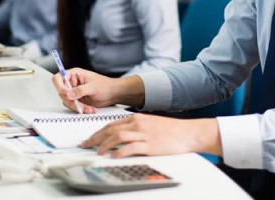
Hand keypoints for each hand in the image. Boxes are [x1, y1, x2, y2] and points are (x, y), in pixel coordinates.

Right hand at [51, 68, 121, 113]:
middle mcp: (72, 83)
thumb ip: (80, 90)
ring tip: (89, 107)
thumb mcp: (93, 86)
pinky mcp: (77, 100)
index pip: (59, 77)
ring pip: (67, 101)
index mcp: (75, 74)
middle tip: (81, 104)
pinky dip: (81, 109)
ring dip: (77, 106)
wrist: (113, 94)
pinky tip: (90, 108)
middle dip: (72, 101)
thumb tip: (69, 94)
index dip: (59, 86)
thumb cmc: (106, 85)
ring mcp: (74, 92)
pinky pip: (73, 106)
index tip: (66, 93)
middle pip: (62, 92)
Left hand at [82, 114, 221, 157]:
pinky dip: (120, 151)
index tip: (90, 139)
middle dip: (95, 138)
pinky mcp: (150, 145)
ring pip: (117, 136)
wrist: (188, 133)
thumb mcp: (152, 124)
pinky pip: (131, 147)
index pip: (112, 124)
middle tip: (86, 145)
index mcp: (137, 119)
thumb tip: (123, 134)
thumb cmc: (172, 130)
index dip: (98, 131)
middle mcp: (138, 124)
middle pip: (111, 129)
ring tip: (97, 152)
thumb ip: (138, 127)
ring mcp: (144, 134)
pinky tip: (113, 156)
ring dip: (104, 144)